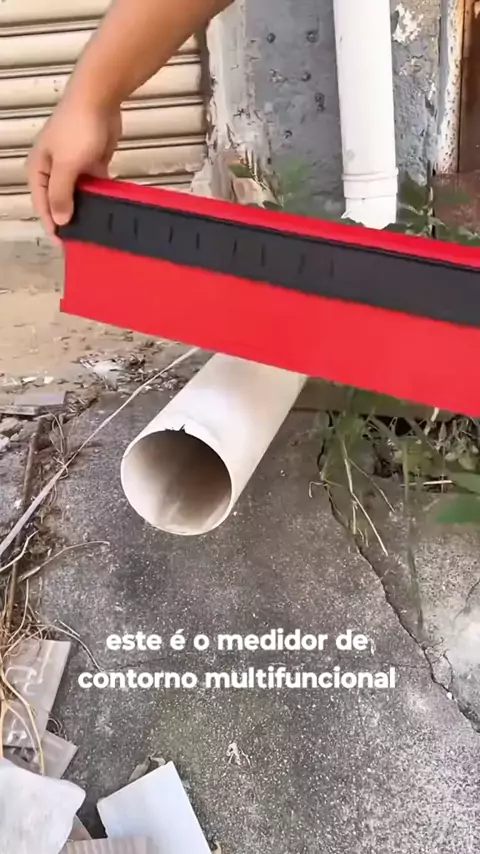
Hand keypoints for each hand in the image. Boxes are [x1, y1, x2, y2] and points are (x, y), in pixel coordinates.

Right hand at [27, 101, 121, 236]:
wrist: (99, 98)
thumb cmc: (76, 130)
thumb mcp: (65, 165)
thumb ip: (61, 194)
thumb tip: (60, 221)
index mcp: (38, 169)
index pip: (42, 205)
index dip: (52, 225)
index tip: (65, 245)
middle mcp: (53, 170)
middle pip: (60, 201)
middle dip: (70, 219)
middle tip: (84, 242)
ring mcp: (73, 166)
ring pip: (79, 195)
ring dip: (86, 210)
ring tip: (98, 231)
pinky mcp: (92, 162)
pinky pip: (95, 185)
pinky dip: (100, 196)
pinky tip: (110, 212)